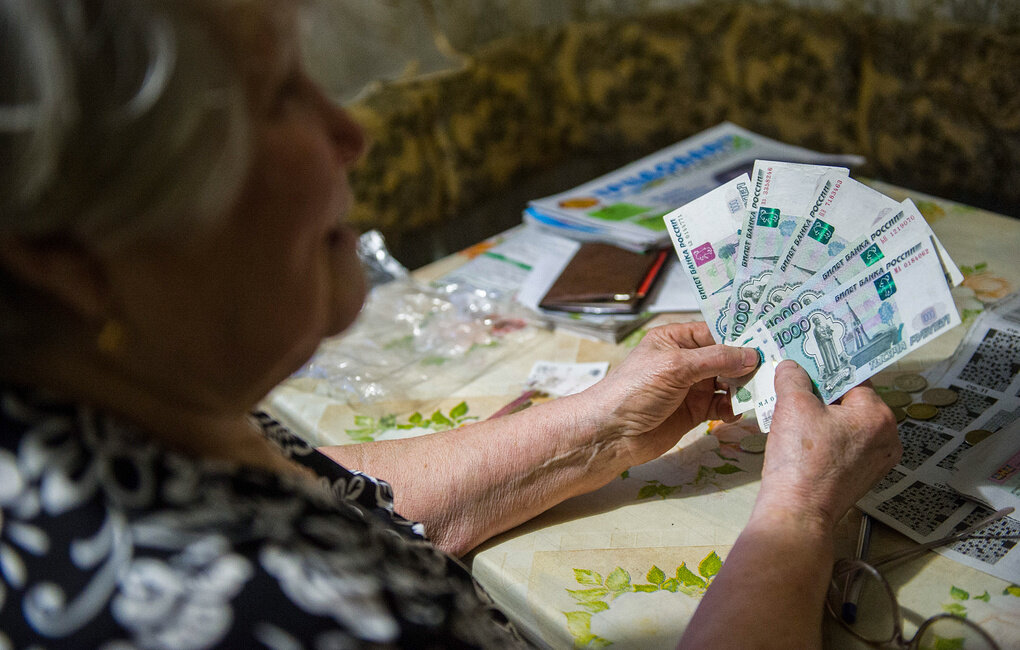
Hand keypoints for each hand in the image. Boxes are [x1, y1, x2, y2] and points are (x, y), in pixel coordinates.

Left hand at [586, 321, 759, 465]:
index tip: (770, 339)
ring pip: (728, 382)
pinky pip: (723, 405)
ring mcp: (691, 386)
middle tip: (776, 368)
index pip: (716, 331)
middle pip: (727, 357)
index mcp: (676, 339)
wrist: (612, 434)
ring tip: (763, 390)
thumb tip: (752, 354)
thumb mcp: (675, 366)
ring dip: (745, 387)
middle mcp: (686, 360)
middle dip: (748, 363)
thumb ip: (715, 359)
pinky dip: (734, 407)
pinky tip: (739, 410)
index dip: (741, 336)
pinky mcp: (695, 411)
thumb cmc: (634, 390)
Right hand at [756, 360, 901, 529]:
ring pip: (848, 424)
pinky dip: (827, 439)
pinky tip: (803, 441)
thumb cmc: (800, 462)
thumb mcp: (792, 405)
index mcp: (878, 415)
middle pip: (851, 401)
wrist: (797, 513)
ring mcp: (878, 460)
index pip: (852, 377)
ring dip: (823, 418)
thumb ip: (793, 377)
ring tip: (795, 418)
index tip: (804, 367)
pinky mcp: (864, 477)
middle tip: (795, 393)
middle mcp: (887, 438)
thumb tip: (791, 366)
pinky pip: (846, 446)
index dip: (825, 370)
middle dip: (822, 396)